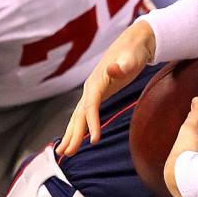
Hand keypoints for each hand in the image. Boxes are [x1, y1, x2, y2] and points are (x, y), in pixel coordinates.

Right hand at [57, 20, 155, 154]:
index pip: (91, 106)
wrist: (134, 43)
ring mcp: (92, 91)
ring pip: (78, 116)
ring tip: (63, 152)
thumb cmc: (134, 51)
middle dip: (73, 134)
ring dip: (71, 133)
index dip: (91, 123)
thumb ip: (123, 65)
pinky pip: (85, 114)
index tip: (94, 140)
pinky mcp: (97, 94)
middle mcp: (90, 87)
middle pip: (79, 114)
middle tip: (67, 153)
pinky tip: (76, 138)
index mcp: (97, 81)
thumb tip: (113, 69)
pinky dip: (79, 127)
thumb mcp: (132, 57)